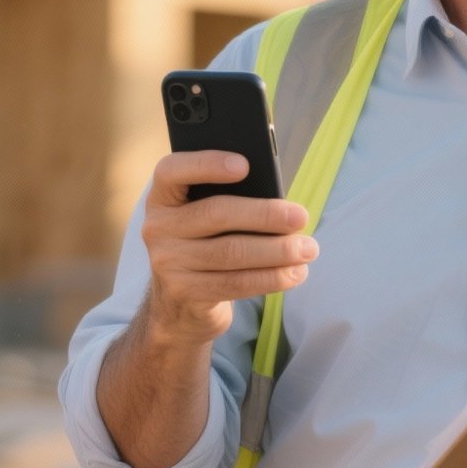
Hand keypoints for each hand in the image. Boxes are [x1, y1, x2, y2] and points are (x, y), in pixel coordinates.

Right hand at [139, 151, 314, 345]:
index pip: (172, 172)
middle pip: (216, 213)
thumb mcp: (206, 219)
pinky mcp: (186, 294)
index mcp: (163, 198)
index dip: (207, 165)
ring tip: (308, 249)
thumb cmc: (206, 245)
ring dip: (277, 251)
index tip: (245, 165)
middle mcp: (158, 228)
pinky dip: (271, 278)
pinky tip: (295, 273)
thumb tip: (280, 203)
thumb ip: (229, 200)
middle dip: (265, 214)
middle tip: (301, 216)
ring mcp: (168, 263)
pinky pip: (235, 283)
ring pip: (231, 252)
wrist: (179, 303)